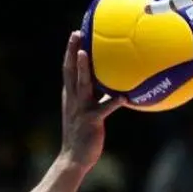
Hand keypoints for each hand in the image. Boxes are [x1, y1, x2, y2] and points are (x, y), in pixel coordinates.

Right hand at [59, 31, 122, 169]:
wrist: (74, 158)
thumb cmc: (85, 134)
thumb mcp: (88, 112)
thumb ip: (97, 97)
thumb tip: (115, 88)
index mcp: (71, 95)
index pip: (68, 69)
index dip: (70, 51)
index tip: (76, 33)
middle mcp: (73, 99)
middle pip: (69, 70)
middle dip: (71, 51)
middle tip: (76, 33)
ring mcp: (80, 109)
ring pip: (81, 84)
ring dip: (82, 69)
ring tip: (84, 54)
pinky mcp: (90, 121)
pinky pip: (103, 108)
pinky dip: (112, 102)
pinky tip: (124, 97)